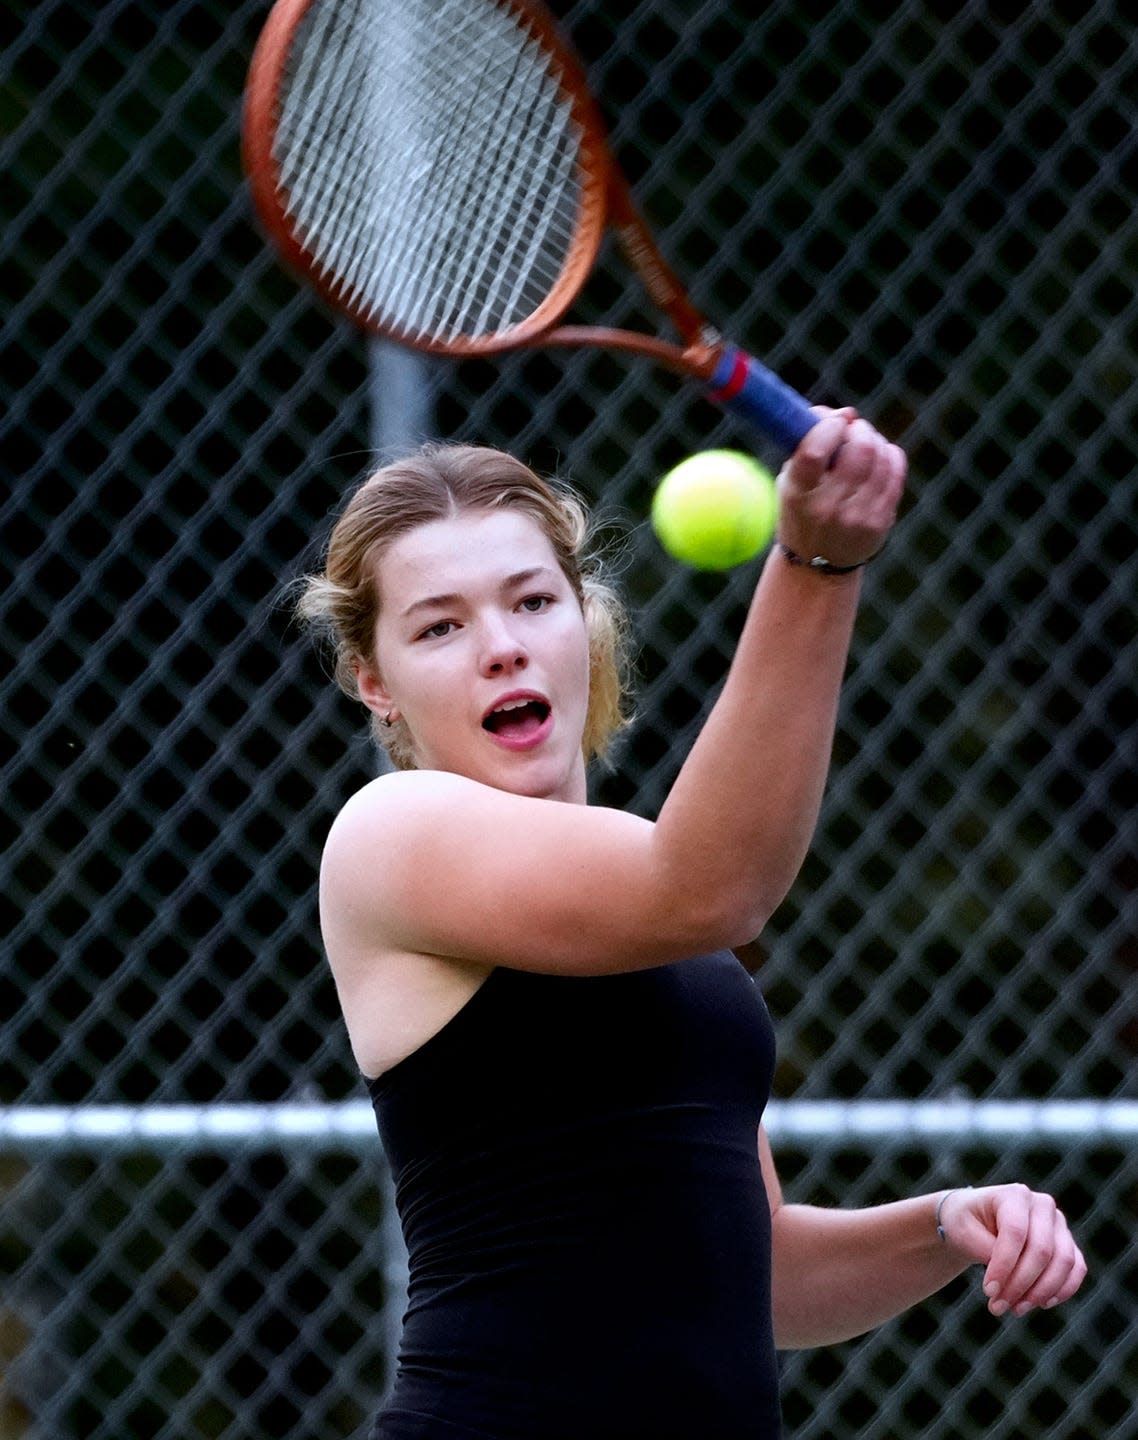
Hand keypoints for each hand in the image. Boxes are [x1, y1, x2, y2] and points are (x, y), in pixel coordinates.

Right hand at [776, 408, 905, 569]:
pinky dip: (889, 454)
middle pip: (859, 450)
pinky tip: (880, 456)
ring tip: (865, 441)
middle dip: (859, 429)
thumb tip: (845, 413)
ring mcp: (857, 516)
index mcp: (798, 494)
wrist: (817, 566)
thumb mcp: (791, 481)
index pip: (814, 451)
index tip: (834, 421)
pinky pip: (895, 472)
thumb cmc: (802, 509)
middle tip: (853, 428)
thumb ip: (808, 443)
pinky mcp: (880, 521)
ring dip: (875, 439)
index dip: (829, 426)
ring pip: (881, 457)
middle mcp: (827, 508)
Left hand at [937, 1184, 1087, 1316]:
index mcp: (1015, 1194)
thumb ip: (986, 1249)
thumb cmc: (967, 1223)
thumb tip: (1010, 1276)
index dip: (1004, 1265)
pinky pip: (1077, 1269)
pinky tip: (1041, 1304)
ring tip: (1015, 1308)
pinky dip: (1062, 1290)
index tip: (988, 1291)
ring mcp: (1059, 1224)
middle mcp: (1042, 1205)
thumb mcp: (964, 1232)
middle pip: (1042, 1250)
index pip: (1016, 1232)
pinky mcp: (1068, 1243)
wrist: (976, 1221)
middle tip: (998, 1307)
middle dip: (1021, 1284)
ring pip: (1064, 1262)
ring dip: (1041, 1292)